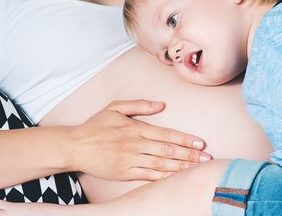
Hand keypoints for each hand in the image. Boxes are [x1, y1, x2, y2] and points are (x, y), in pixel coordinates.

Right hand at [69, 99, 211, 180]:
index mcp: (135, 128)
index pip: (166, 134)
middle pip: (168, 151)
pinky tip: (176, 177)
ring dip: (181, 166)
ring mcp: (130, 161)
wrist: (74, 146)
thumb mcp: (115, 107)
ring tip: (197, 168)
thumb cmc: (96, 126)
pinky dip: (164, 176)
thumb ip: (139, 105)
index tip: (201, 143)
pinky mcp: (124, 174)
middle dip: (189, 155)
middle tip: (207, 158)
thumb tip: (161, 104)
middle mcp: (135, 145)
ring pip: (161, 164)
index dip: (186, 139)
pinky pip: (148, 176)